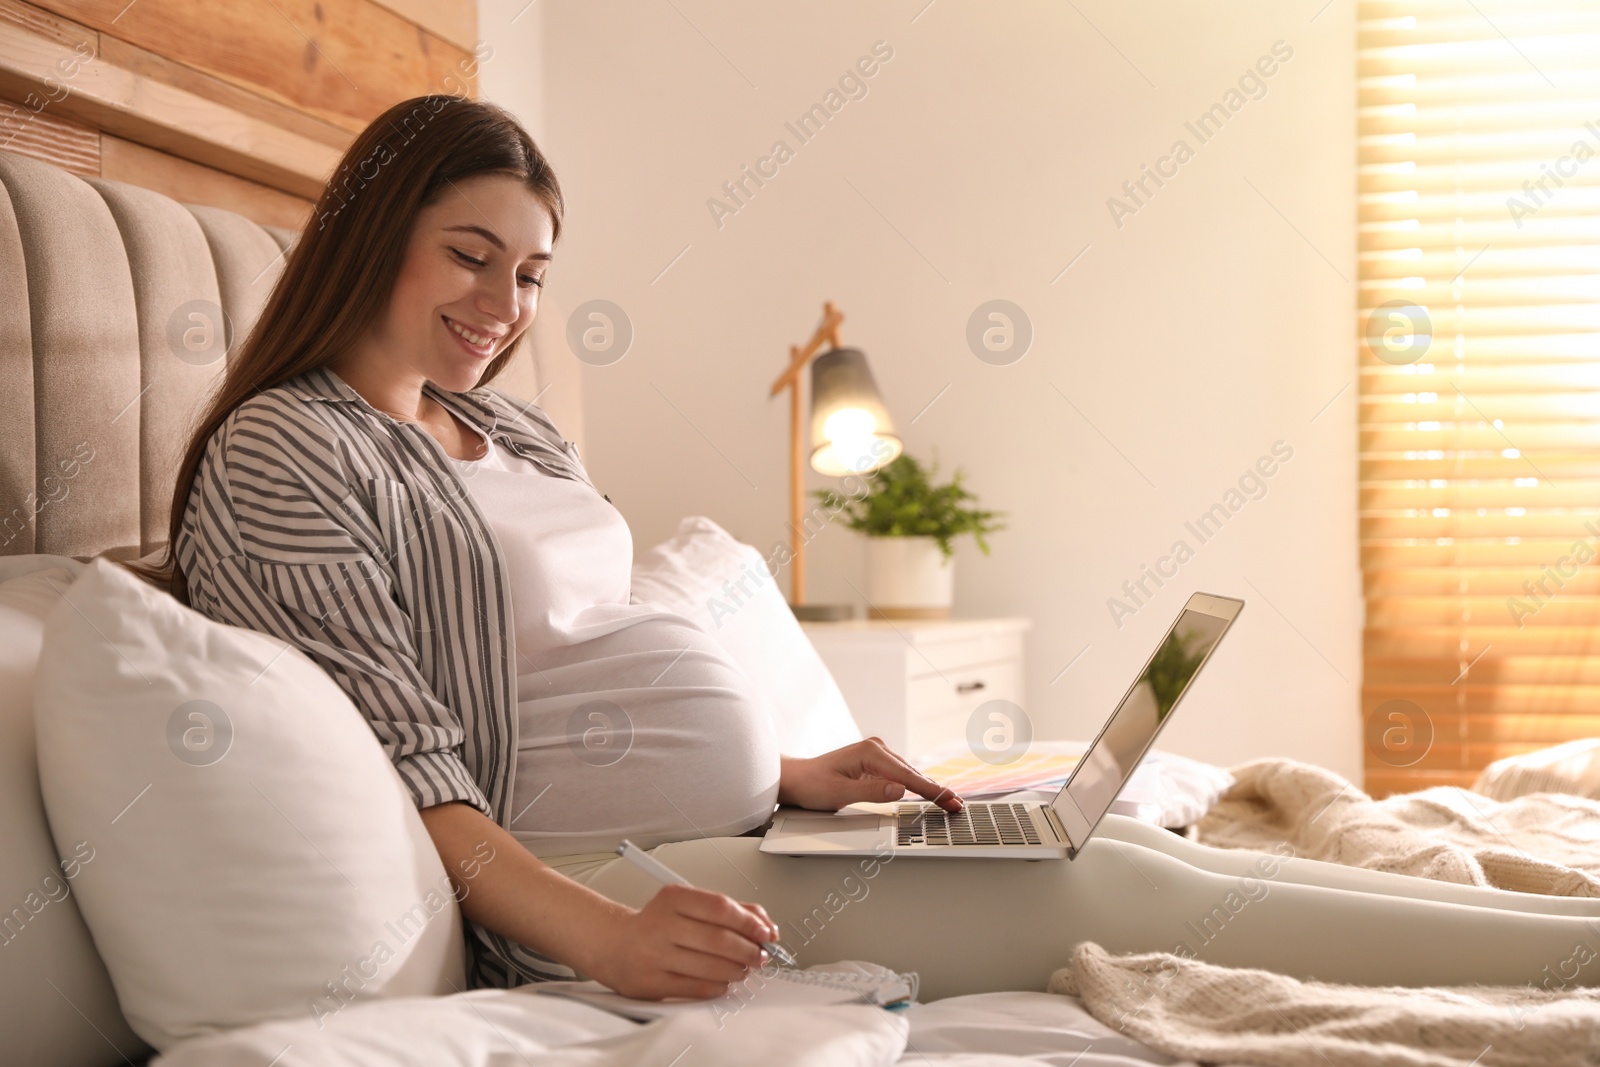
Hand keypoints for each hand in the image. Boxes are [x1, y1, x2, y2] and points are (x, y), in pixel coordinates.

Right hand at [586, 884, 778, 1000]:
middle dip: (748, 950)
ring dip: (736, 970)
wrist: (614, 945)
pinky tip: (722, 981)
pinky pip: (697, 988)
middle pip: (719, 940)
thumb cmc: (658, 924)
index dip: (749, 921)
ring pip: (711, 967)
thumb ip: (726, 909)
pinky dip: (718, 986)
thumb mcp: (687, 905)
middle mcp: (661, 924)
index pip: (720, 907)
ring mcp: (655, 955)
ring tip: (743, 968)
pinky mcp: (652, 983)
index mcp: (672, 898)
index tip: (765, 931)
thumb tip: (764, 922)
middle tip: (760, 954)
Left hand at [778, 737, 963, 812]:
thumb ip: (871, 792)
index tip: (948, 800)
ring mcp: (877, 755)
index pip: (907, 775)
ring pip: (909, 774)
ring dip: (929, 788)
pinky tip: (929, 793)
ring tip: (949, 802)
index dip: (930, 791)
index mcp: (870, 753)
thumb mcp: (839, 793)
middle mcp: (877, 749)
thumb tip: (900, 789)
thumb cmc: (813, 785)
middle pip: (913, 773)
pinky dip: (916, 785)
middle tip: (957, 806)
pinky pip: (901, 775)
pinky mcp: (876, 763)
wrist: (797, 779)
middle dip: (935, 791)